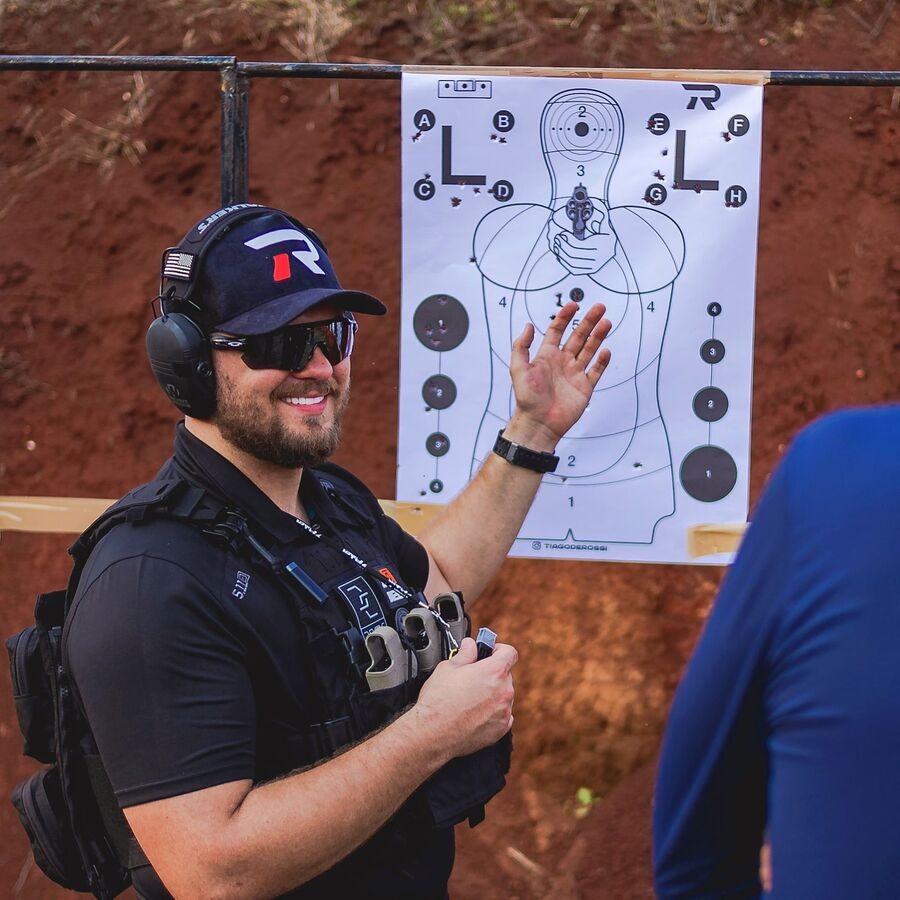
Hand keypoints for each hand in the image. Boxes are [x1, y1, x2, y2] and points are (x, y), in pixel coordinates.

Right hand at [414, 637, 516, 759]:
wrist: (433, 734)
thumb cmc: (438, 701)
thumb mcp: (447, 667)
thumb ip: (465, 653)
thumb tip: (470, 646)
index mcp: (494, 671)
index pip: (509, 653)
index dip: (498, 650)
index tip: (489, 653)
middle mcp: (504, 691)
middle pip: (505, 675)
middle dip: (491, 674)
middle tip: (472, 678)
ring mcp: (504, 712)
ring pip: (503, 695)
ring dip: (492, 694)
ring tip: (469, 699)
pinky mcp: (501, 729)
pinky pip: (502, 715)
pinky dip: (492, 712)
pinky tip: (474, 713)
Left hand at [506, 301, 611, 448]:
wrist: (539, 423)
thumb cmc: (527, 398)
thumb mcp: (518, 368)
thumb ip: (521, 346)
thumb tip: (528, 326)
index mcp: (546, 356)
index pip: (557, 330)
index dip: (565, 316)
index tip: (574, 305)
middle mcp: (562, 362)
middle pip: (578, 336)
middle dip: (589, 321)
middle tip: (599, 307)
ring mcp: (574, 374)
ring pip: (589, 350)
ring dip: (598, 336)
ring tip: (607, 322)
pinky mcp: (584, 387)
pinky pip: (596, 371)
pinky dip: (602, 361)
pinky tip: (606, 350)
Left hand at [546, 208, 617, 275]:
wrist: (612, 249)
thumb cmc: (606, 236)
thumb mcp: (605, 224)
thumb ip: (600, 214)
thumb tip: (593, 203)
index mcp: (602, 246)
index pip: (580, 246)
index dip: (568, 241)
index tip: (561, 234)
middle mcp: (599, 259)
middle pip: (574, 256)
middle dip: (563, 247)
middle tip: (557, 238)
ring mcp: (594, 267)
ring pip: (572, 264)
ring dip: (562, 255)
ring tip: (557, 245)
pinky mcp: (589, 271)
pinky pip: (573, 269)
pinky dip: (565, 262)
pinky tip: (560, 254)